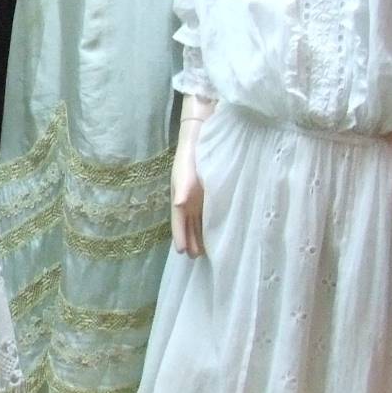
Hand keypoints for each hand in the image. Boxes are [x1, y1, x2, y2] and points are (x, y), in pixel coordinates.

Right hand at [170, 103, 210, 254]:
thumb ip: (184, 188)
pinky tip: (213, 230)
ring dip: (198, 234)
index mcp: (180, 194)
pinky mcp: (207, 191)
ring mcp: (197, 195)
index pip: (178, 220)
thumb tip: (179, 205)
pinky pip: (206, 212)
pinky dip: (207, 223)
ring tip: (202, 251)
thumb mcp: (187, 170)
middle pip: (187, 223)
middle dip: (189, 239)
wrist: (201, 135)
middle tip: (194, 257)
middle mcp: (187, 198)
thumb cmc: (192, 153)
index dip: (180, 235)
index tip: (182, 252)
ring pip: (196, 220)